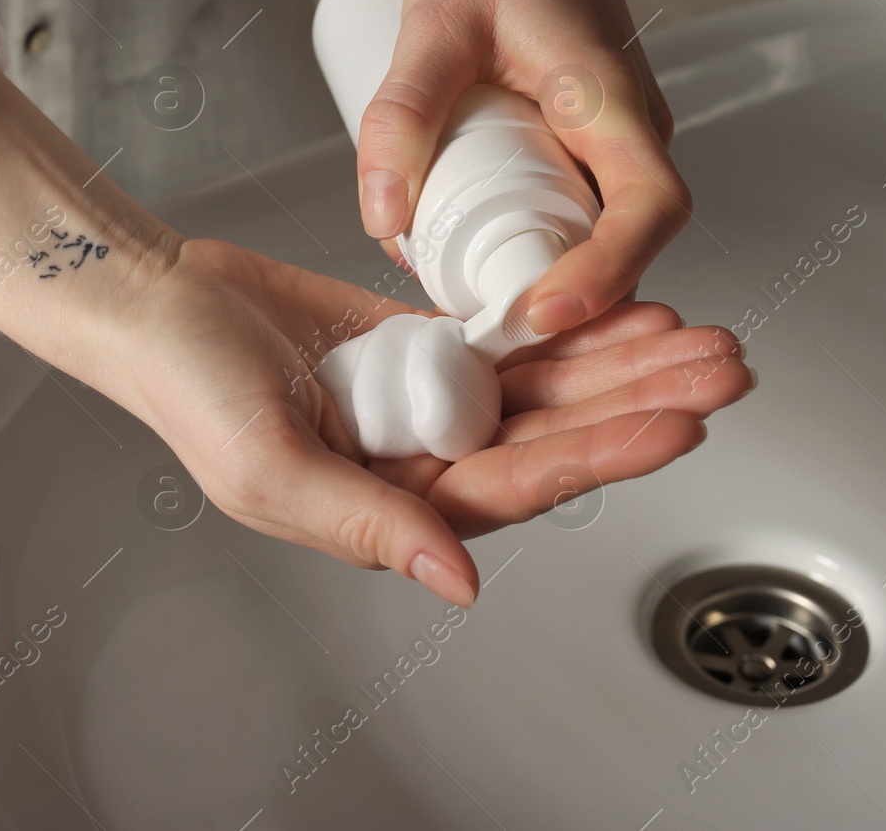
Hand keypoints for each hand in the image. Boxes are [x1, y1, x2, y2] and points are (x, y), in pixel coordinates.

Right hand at [114, 239, 751, 604]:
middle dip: (641, 399)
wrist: (160, 304)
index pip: (521, 481)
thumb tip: (457, 582)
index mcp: (395, 504)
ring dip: (622, 359)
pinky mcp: (423, 346)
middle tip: (725, 368)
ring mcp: (429, 399)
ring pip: (546, 385)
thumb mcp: (268, 470)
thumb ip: (366, 525)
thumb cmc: (189, 390)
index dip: (602, 453)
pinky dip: (565, 324)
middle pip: (556, 432)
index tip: (674, 422)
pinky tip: (621, 308)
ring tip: (699, 335)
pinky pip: (510, 341)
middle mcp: (425, 457)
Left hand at [358, 0, 684, 334]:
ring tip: (476, 308)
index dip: (608, 273)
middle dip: (569, 299)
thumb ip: (401, 114)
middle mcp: (633, 127)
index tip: (545, 311)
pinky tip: (481, 262)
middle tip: (487, 334)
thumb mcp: (431, 25)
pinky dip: (544, 246)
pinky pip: (585, 210)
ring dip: (554, 276)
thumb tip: (382, 219)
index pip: (649, 208)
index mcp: (611, 98)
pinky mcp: (597, 143)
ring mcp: (620, 138)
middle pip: (631, 241)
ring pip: (607, 232)